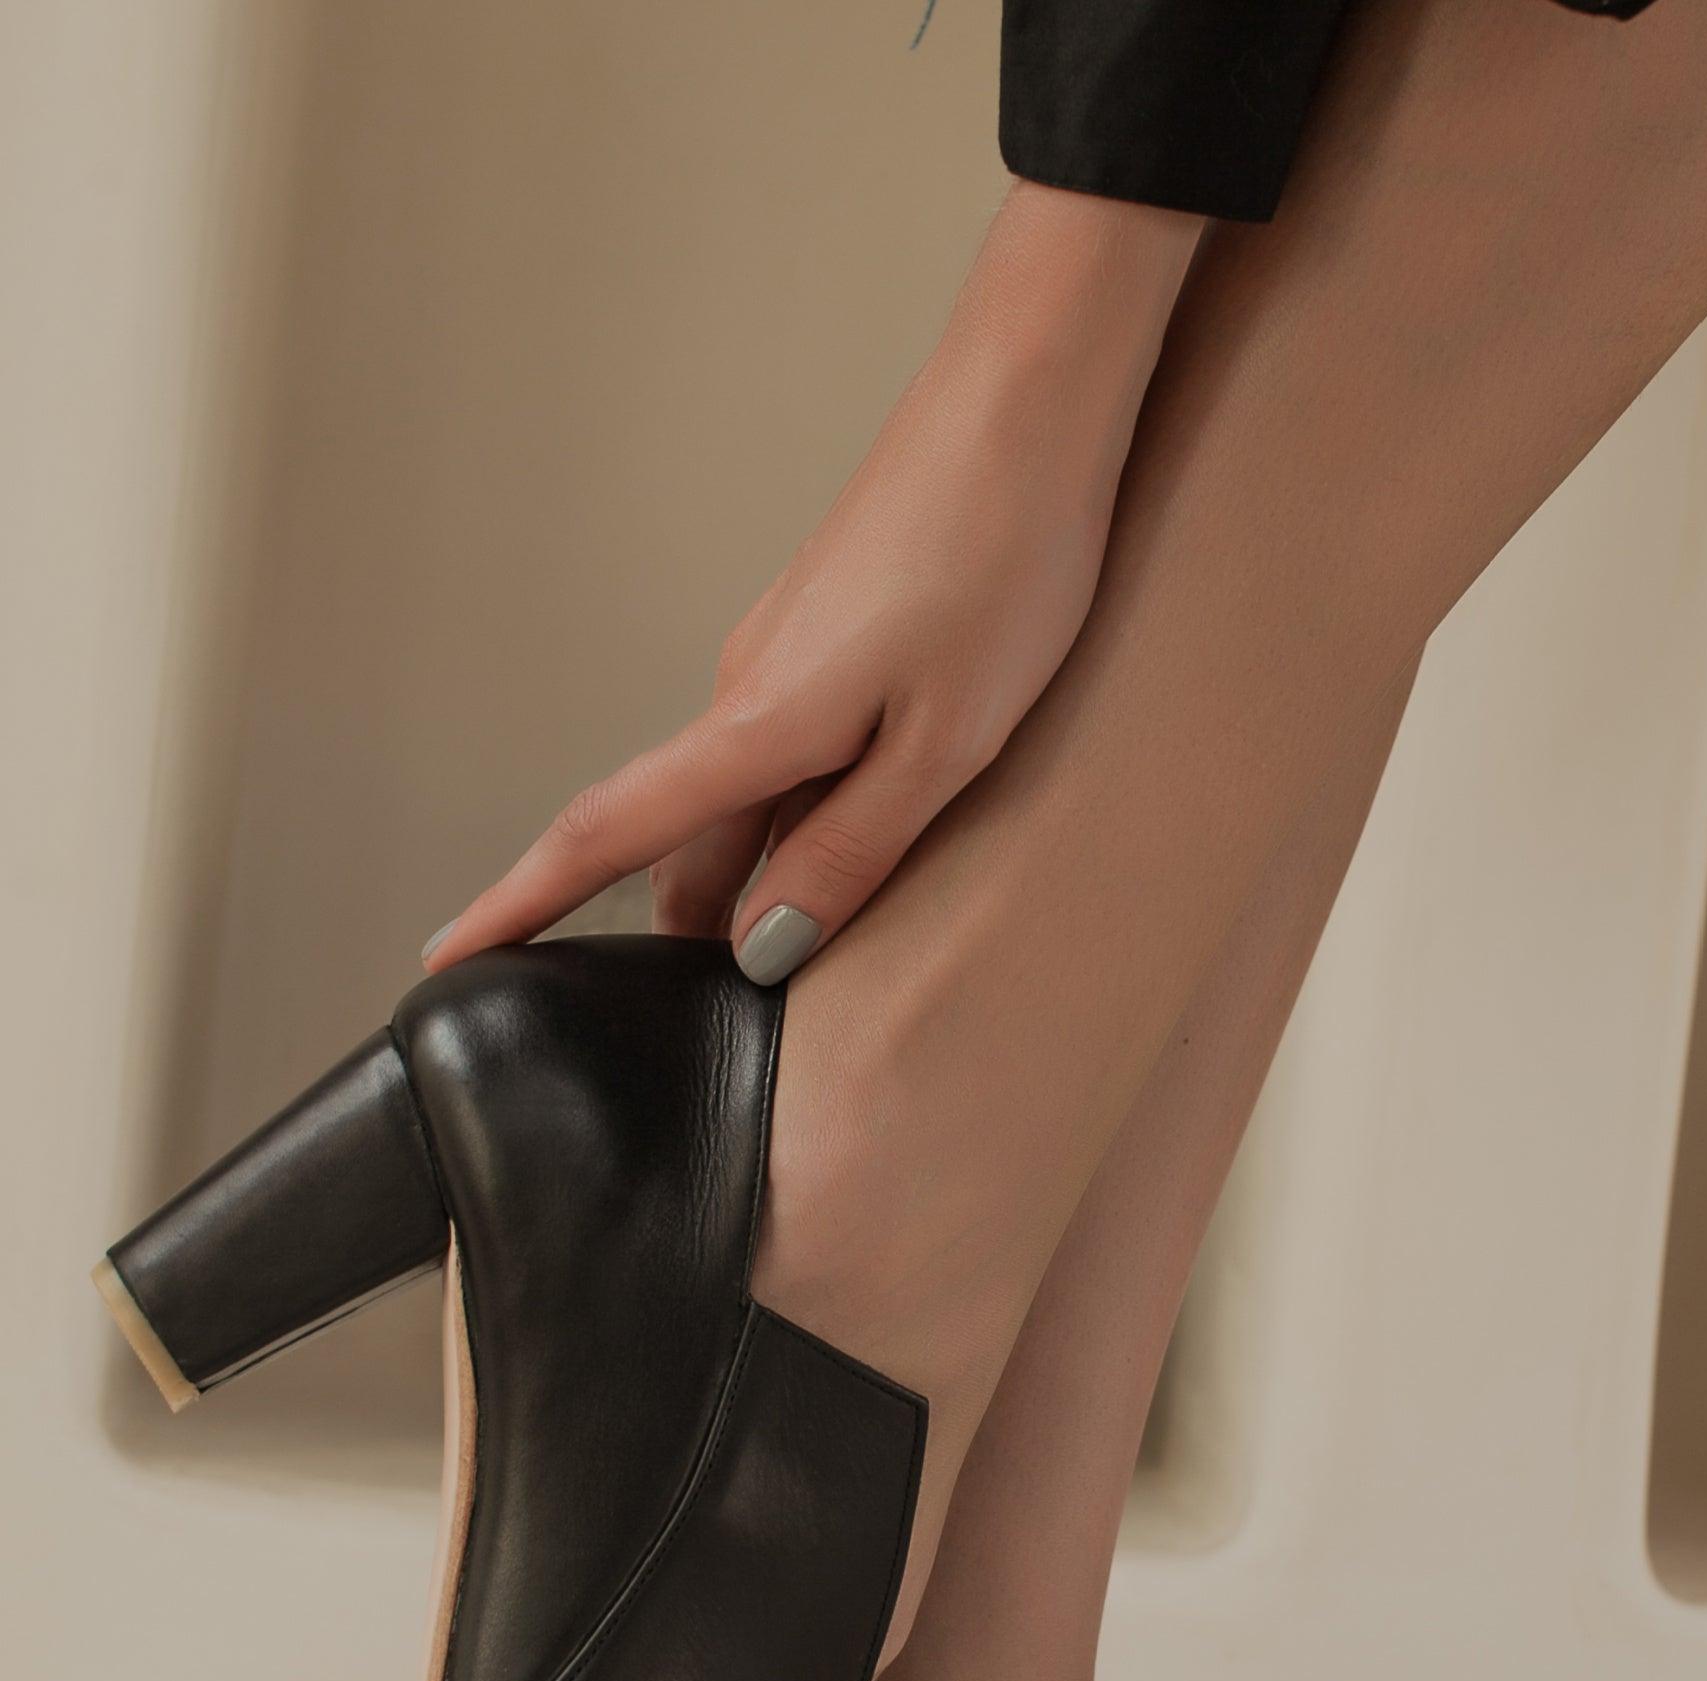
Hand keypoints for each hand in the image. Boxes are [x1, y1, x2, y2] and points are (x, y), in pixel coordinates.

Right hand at [428, 185, 1200, 982]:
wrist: (1032, 400)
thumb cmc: (1003, 563)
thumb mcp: (946, 744)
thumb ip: (850, 852)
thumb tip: (758, 948)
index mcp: (758, 725)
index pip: (606, 836)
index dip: (520, 906)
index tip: (445, 963)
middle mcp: (745, 688)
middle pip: (680, 840)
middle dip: (678, 929)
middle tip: (694, 1024)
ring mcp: (781, 654)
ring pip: (739, 799)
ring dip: (751, 876)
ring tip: (800, 954)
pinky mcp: (825, 631)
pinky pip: (785, 751)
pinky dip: (795, 816)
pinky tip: (861, 841)